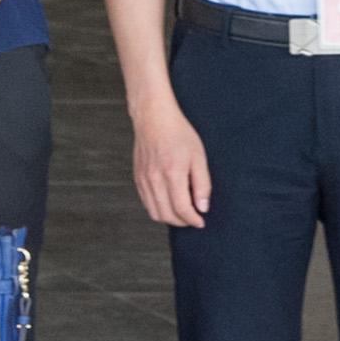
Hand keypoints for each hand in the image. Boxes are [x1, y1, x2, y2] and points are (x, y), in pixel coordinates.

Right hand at [130, 98, 211, 229]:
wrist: (153, 118)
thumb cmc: (178, 134)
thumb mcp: (199, 157)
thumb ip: (202, 185)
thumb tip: (202, 207)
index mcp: (172, 174)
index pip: (181, 209)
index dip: (193, 220)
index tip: (201, 221)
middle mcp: (154, 179)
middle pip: (166, 215)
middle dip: (182, 222)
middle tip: (193, 218)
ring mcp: (143, 179)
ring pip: (154, 212)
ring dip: (169, 218)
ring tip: (181, 212)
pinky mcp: (137, 178)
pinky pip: (146, 202)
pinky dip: (158, 208)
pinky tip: (169, 202)